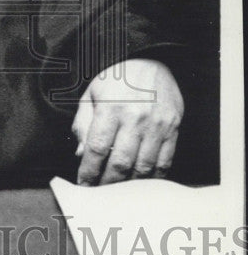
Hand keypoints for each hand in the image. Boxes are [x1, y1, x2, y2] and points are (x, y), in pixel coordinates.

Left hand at [72, 60, 183, 185]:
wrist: (150, 60)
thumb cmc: (117, 79)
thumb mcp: (91, 94)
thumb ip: (83, 124)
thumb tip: (81, 154)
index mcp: (110, 107)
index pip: (96, 148)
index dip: (88, 171)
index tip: (84, 184)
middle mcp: (135, 117)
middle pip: (120, 162)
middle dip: (107, 183)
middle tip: (99, 193)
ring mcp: (157, 124)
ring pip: (143, 167)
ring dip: (129, 185)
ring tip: (118, 192)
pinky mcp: (173, 128)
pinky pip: (164, 161)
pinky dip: (152, 177)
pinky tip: (141, 183)